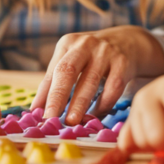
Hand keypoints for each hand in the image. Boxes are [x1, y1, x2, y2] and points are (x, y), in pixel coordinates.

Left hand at [30, 26, 163, 123]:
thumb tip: (36, 109)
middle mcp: (85, 45)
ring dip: (80, 103)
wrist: (128, 41)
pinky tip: (97, 115)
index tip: (35, 115)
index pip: (52, 71)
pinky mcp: (123, 62)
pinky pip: (112, 87)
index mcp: (68, 43)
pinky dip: (104, 104)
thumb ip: (55, 80)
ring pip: (90, 81)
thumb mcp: (73, 59)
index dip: (43, 94)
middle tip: (50, 118)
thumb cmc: (93, 56)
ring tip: (72, 122)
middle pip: (67, 71)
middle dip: (57, 96)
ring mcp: (105, 52)